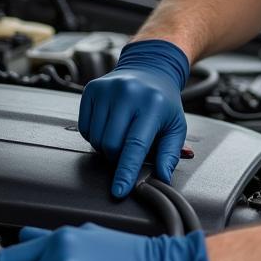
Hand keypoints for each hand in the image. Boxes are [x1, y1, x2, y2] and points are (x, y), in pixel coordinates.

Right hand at [79, 39, 190, 196]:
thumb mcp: (175, 126)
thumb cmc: (163, 102)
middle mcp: (129, 94)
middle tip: (128, 149)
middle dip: (118, 156)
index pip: (136, 145)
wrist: (150, 68)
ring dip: (106, 146)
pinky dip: (95, 134)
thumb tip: (163, 176)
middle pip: (111, 145)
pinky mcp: (92, 89)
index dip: (126, 171)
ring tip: (121, 133)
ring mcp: (108, 90)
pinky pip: (85, 127)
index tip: (119, 191)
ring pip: (96, 138)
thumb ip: (169, 153)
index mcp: (153, 105)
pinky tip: (109, 124)